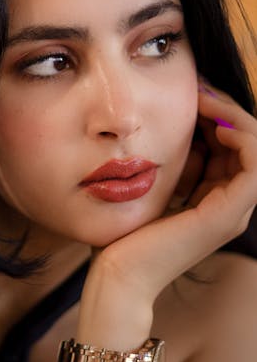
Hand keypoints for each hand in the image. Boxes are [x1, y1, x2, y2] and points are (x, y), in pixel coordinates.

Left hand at [91, 82, 256, 305]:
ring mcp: (232, 211)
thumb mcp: (153, 186)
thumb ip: (172, 163)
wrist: (118, 274)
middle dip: (224, 109)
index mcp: (213, 197)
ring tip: (204, 98)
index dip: (216, 114)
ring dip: (233, 116)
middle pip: (244, 143)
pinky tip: (214, 122)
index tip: (191, 92)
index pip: (229, 145)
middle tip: (198, 87)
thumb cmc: (126, 233)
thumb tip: (176, 129)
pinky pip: (254, 164)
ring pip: (254, 147)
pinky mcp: (227, 214)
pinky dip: (241, 136)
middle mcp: (229, 203)